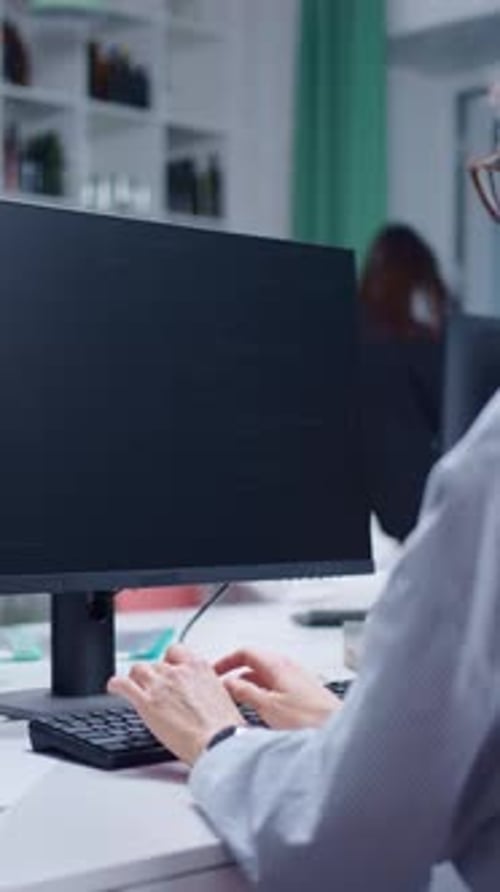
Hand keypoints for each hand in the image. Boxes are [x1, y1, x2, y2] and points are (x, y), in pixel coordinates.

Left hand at [108, 644, 245, 765]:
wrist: (219, 743)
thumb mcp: (225, 698)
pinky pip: (123, 684)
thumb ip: (209, 689)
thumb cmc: (226, 729)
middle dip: (153, 674)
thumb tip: (205, 695)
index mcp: (199, 668)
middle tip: (153, 687)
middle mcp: (178, 672)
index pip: (176, 652)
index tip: (167, 670)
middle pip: (156, 663)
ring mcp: (160, 685)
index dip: (169, 662)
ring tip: (134, 686)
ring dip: (136, 678)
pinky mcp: (146, 703)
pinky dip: (116, 685)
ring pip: (138, 669)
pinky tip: (114, 688)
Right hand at [214, 649, 340, 729]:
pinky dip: (263, 695)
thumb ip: (245, 692)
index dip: (226, 661)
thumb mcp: (268, 706)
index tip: (214, 672)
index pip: (245, 652)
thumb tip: (228, 683)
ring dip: (249, 686)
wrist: (340, 731)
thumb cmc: (311, 719)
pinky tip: (261, 713)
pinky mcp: (304, 693)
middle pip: (255, 663)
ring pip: (265, 677)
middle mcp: (289, 667)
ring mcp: (298, 679)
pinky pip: (276, 688)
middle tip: (222, 689)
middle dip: (236, 675)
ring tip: (238, 703)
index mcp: (278, 664)